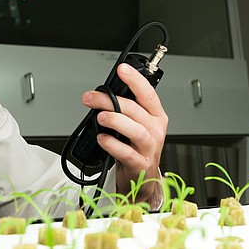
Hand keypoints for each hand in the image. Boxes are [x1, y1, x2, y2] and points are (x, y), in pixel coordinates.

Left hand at [81, 63, 167, 204]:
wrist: (141, 178)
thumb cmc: (136, 148)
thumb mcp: (135, 125)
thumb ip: (125, 110)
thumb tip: (101, 95)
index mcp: (156, 116)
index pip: (148, 93)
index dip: (135, 80)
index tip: (122, 69)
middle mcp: (155, 130)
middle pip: (135, 110)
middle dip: (110, 100)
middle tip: (91, 97)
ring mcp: (149, 148)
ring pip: (136, 130)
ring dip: (116, 120)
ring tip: (100, 117)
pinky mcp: (140, 164)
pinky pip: (126, 152)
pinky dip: (112, 144)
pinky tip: (102, 138)